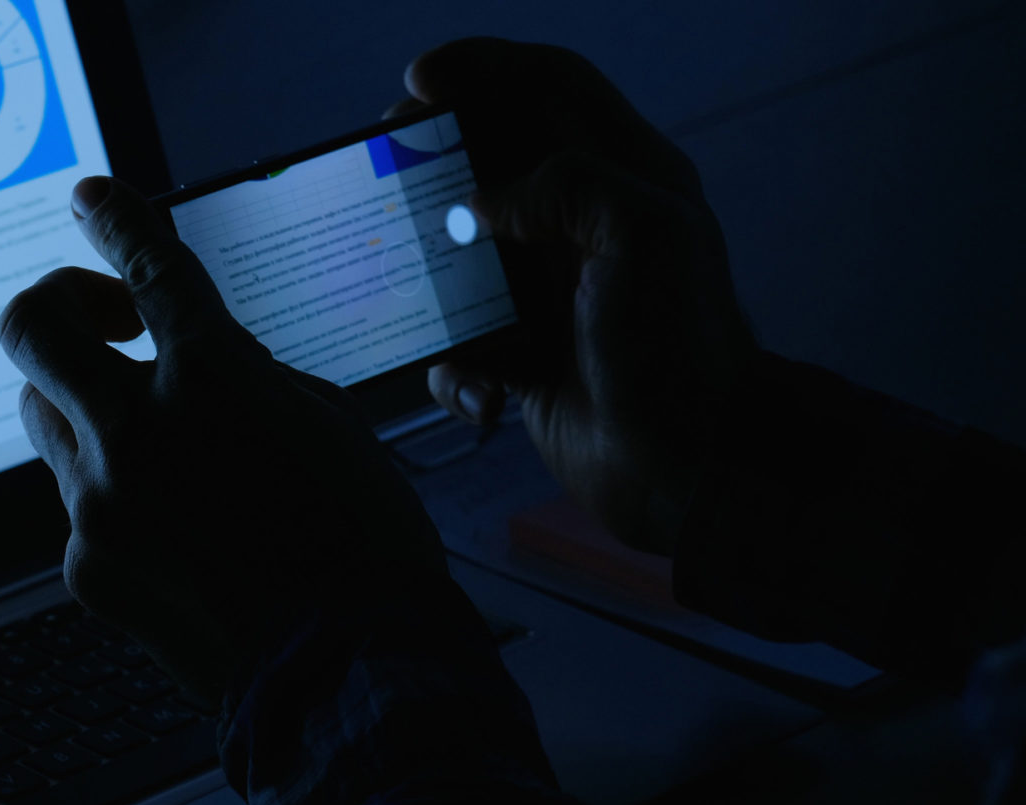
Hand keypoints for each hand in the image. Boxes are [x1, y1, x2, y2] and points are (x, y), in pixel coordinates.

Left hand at [0, 177, 451, 706]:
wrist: (346, 673)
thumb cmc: (362, 547)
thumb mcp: (328, 426)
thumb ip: (250, 377)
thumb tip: (207, 361)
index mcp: (211, 379)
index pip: (144, 266)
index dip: (113, 217)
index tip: (92, 196)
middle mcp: (136, 434)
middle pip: (32, 329)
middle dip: (58, 302)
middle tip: (100, 317)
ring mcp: (98, 505)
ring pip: (43, 415)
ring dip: (83, 401)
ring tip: (142, 429)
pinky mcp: (87, 567)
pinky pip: (77, 503)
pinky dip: (113, 495)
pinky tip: (171, 526)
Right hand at [390, 39, 762, 554]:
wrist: (685, 468)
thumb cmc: (678, 348)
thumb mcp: (644, 232)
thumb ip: (567, 182)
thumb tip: (486, 199)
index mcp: (627, 178)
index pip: (551, 86)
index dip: (484, 68)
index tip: (420, 81)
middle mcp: (586, 226)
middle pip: (492, 159)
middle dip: (434, 159)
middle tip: (386, 161)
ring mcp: (551, 292)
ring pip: (461, 252)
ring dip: (429, 272)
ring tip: (406, 280)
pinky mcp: (524, 355)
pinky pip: (461, 342)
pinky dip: (454, 366)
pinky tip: (478, 389)